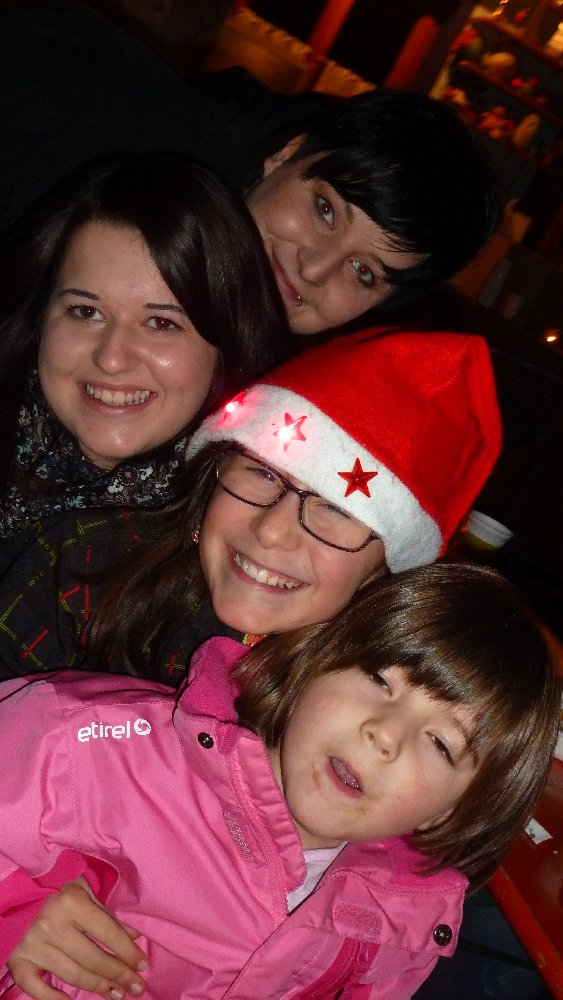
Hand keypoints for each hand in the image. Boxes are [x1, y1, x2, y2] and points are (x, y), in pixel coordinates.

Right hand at [7, 878, 147, 999]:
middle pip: (93, 958)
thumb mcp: (82, 890)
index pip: (107, 933)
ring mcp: (33, 946)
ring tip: (116, 994)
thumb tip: (133, 937)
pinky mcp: (18, 962)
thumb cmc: (53, 889)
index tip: (142, 965)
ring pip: (72, 975)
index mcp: (71, 902)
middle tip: (136, 987)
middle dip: (118, 974)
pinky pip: (37, 989)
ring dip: (97, 987)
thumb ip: (106, 914)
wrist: (14, 893)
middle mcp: (52, 925)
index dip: (128, 951)